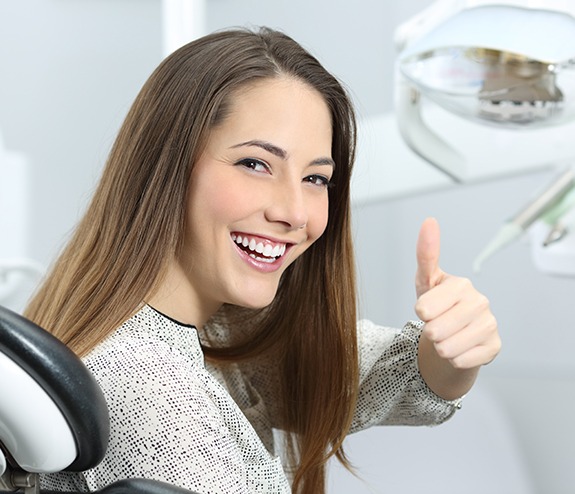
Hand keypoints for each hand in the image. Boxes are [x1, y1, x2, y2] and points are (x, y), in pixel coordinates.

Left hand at [415, 218, 500, 370]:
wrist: (453, 334)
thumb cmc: (437, 305)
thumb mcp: (425, 281)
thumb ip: (426, 254)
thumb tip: (429, 221)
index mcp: (461, 285)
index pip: (424, 308)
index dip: (421, 312)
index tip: (427, 308)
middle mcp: (480, 302)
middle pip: (434, 330)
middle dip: (430, 332)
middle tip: (437, 325)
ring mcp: (490, 324)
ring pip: (447, 348)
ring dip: (440, 347)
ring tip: (447, 336)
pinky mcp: (494, 346)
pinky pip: (460, 361)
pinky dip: (454, 358)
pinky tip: (460, 347)